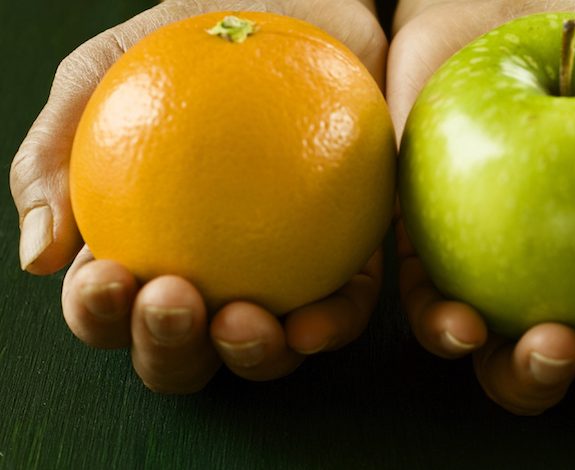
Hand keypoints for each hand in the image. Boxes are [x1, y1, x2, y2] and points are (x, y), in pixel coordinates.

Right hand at [10, 0, 387, 392]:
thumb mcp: (111, 67)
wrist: (312, 9)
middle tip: (174, 299)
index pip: (108, 304)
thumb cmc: (204, 33)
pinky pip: (340, 313)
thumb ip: (58, 148)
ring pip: (259, 353)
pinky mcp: (346, 265)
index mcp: (144, 242)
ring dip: (248, 358)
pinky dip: (328, 328)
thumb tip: (39, 258)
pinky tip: (313, 321)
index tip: (110, 275)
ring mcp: (281, 277)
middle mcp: (211, 273)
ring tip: (243, 321)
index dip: (98, 313)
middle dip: (168, 349)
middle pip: (179, 351)